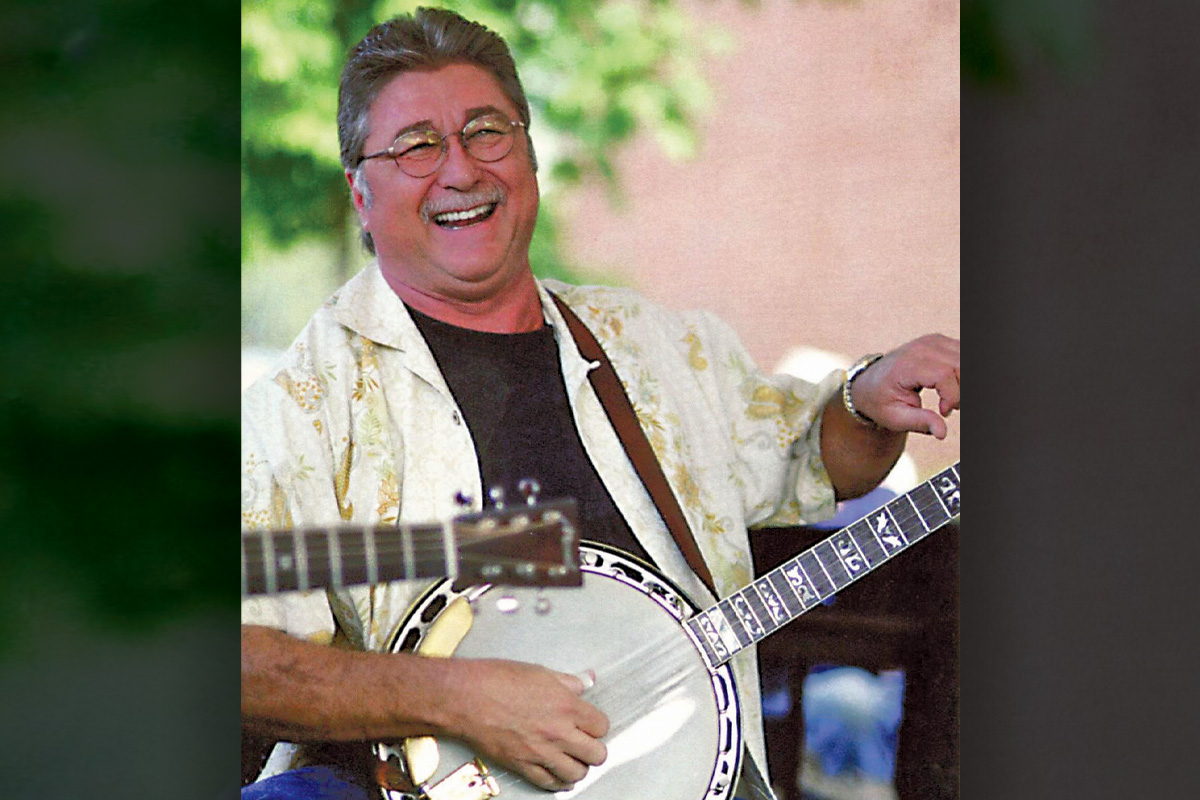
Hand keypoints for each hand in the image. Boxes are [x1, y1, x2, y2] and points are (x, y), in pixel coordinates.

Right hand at [440, 659, 607, 791]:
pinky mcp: (523, 765)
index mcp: (566, 706)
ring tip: (574, 760)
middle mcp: (558, 732)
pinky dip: (557, 782)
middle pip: (596, 754)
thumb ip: (568, 681)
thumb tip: (584, 681)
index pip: (601, 726)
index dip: (597, 725)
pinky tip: (558, 776)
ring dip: (578, 768)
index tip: (592, 723)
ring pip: (577, 774)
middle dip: (594, 749)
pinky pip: (549, 783)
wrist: (466, 698)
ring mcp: (541, 752)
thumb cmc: (496, 681)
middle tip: (587, 744)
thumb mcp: (539, 672)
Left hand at [849, 334, 959, 438]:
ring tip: (949, 398)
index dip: (952, 396)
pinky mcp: (940, 342)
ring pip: (965, 359)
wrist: (870, 383)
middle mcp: (922, 348)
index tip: (944, 411)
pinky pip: (962, 354)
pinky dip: (962, 373)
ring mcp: (933, 342)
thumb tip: (942, 433)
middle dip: (962, 391)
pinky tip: (952, 386)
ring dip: (964, 382)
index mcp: (907, 365)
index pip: (944, 374)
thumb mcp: (896, 417)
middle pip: (959, 365)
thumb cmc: (881, 401)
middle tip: (949, 407)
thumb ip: (921, 423)